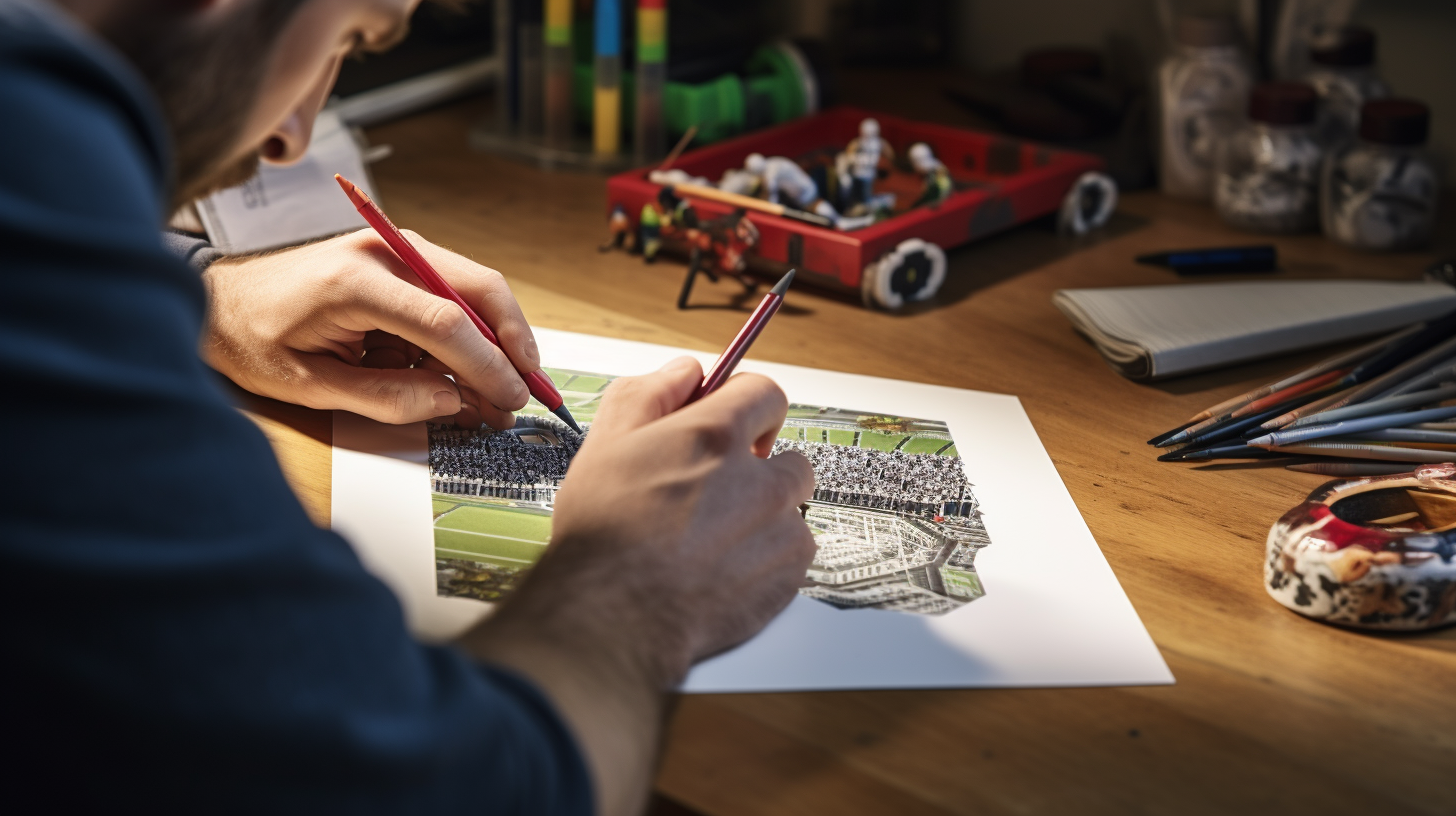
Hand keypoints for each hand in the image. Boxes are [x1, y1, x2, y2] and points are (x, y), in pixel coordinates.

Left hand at [202, 229, 538, 428]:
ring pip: (475, 289)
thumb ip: (383, 396)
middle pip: (479, 287)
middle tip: (530, 390)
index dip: (488, 363)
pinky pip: (453, 297)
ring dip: (497, 342)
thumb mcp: (308, 385)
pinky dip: (472, 336)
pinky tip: (473, 376)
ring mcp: (396, 250)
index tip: (511, 398)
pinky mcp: (401, 262)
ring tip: (503, 394)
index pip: (446, 319)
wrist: (220, 300)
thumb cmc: (253, 338)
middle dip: (514, 342)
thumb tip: (450, 402)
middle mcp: (385, 251)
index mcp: (355, 281)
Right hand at [462, 358, 815, 815]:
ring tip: (715, 537)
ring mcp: (779, 530)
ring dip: (765, 515)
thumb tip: (686, 372)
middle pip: (787, 456)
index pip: (765, 393)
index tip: (738, 423)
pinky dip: (769, 558)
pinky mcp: (788, 577)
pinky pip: (795, 553)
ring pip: (792, 507)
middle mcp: (758, 479)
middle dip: (760, 469)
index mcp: (715, 437)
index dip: (748, 406)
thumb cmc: (601, 536)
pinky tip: (725, 569)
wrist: (612, 618)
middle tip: (716, 493)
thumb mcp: (605, 443)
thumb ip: (650, 393)